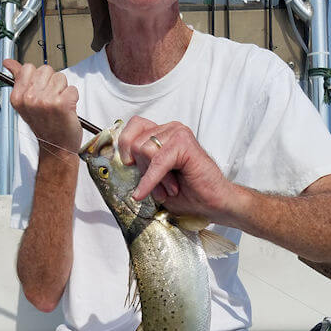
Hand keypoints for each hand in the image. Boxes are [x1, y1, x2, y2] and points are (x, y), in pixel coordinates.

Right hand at [3, 60, 82, 158]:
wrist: (56, 146)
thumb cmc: (44, 124)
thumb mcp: (25, 102)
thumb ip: (18, 79)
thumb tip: (8, 63)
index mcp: (17, 96)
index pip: (29, 68)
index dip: (38, 79)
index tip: (40, 93)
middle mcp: (29, 98)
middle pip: (46, 70)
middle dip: (52, 83)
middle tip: (51, 101)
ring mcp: (45, 101)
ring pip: (60, 78)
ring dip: (63, 90)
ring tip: (58, 106)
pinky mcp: (62, 104)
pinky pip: (72, 89)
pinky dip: (73, 98)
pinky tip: (67, 110)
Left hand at [118, 116, 232, 220]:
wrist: (212, 203)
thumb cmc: (186, 193)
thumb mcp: (152, 179)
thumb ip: (138, 167)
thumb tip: (118, 163)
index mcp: (162, 134)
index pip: (133, 127)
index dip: (124, 146)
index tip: (127, 165)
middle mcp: (170, 130)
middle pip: (135, 143)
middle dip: (142, 170)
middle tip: (159, 187)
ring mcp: (178, 133)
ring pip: (144, 151)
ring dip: (152, 177)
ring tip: (169, 188)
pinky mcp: (184, 144)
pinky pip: (157, 161)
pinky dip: (150, 180)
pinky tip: (144, 193)